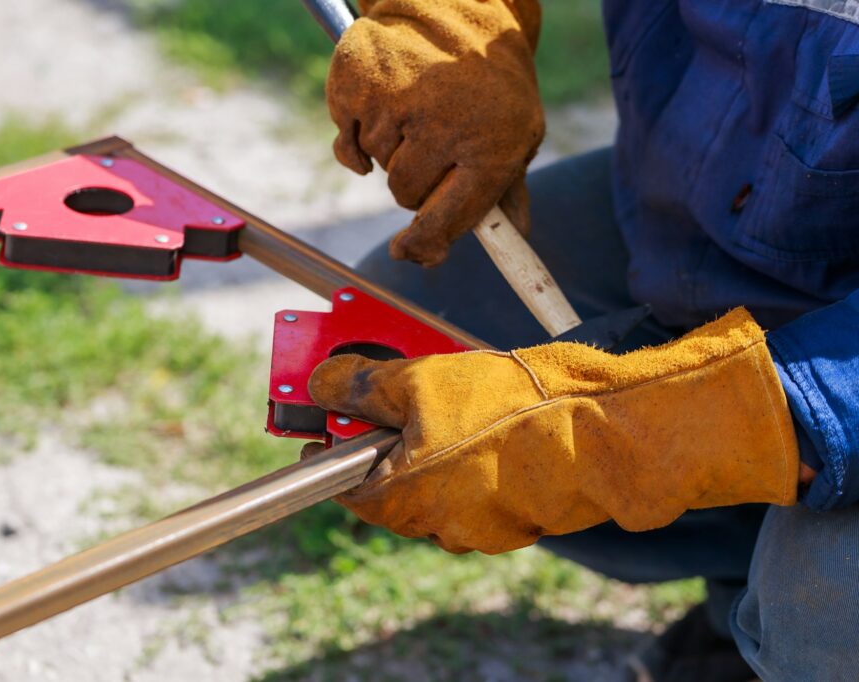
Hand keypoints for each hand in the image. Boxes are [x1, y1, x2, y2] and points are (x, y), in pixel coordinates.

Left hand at [308, 309, 799, 553]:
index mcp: (404, 498)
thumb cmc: (512, 408)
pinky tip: (490, 426)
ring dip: (432, 451)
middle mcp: (439, 526)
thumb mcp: (422, 380)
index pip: (345, 489)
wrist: (603, 430)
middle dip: (387, 443)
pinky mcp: (517, 520)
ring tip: (454, 404)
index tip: (324, 429)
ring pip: (436, 487)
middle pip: (391, 487)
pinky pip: (478, 491)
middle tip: (397, 400)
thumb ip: (362, 385)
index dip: (330, 453)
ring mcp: (481, 528)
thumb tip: (321, 384)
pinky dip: (472, 461)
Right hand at [327, 0, 544, 265]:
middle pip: (405, 194)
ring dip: (390, 149)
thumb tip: (513, 236)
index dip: (426, 243)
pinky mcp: (358, 85)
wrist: (455, 1)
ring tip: (414, 106)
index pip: (449, 218)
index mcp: (494, 145)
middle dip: (413, 180)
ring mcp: (398, 103)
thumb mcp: (515, 129)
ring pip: (377, 165)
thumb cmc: (488, 79)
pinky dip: (357, 136)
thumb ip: (507, 187)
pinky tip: (383, 104)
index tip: (410, 252)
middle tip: (429, 143)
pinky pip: (347, 145)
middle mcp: (446, 125)